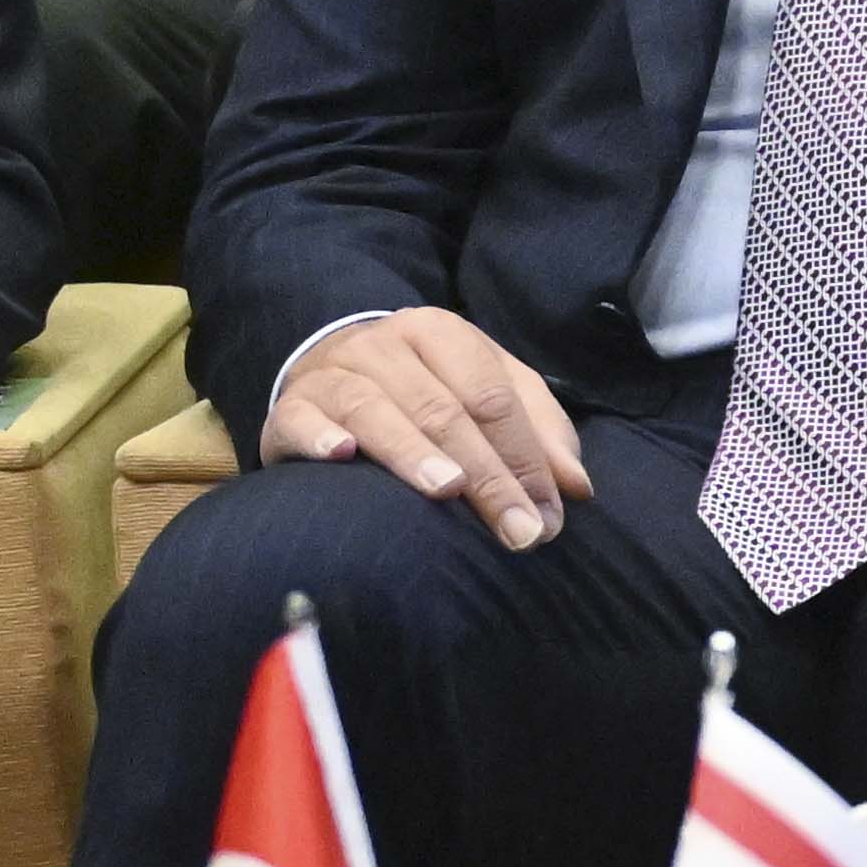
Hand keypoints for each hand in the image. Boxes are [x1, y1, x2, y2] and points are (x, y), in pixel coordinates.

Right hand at [265, 305, 594, 549]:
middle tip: (517, 533)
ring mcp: (332, 372)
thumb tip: (577, 487)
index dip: (525, 458)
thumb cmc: (422, 391)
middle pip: (443, 409)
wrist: (326, 372)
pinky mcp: (289, 407)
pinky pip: (301, 419)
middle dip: (487, 475)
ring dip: (411, 451)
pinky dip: (320, 436)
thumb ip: (536, 434)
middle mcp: (385, 345)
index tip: (547, 519)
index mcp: (442, 333)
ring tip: (445, 490)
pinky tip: (340, 456)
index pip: (492, 396)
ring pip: (374, 408)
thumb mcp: (485, 397)